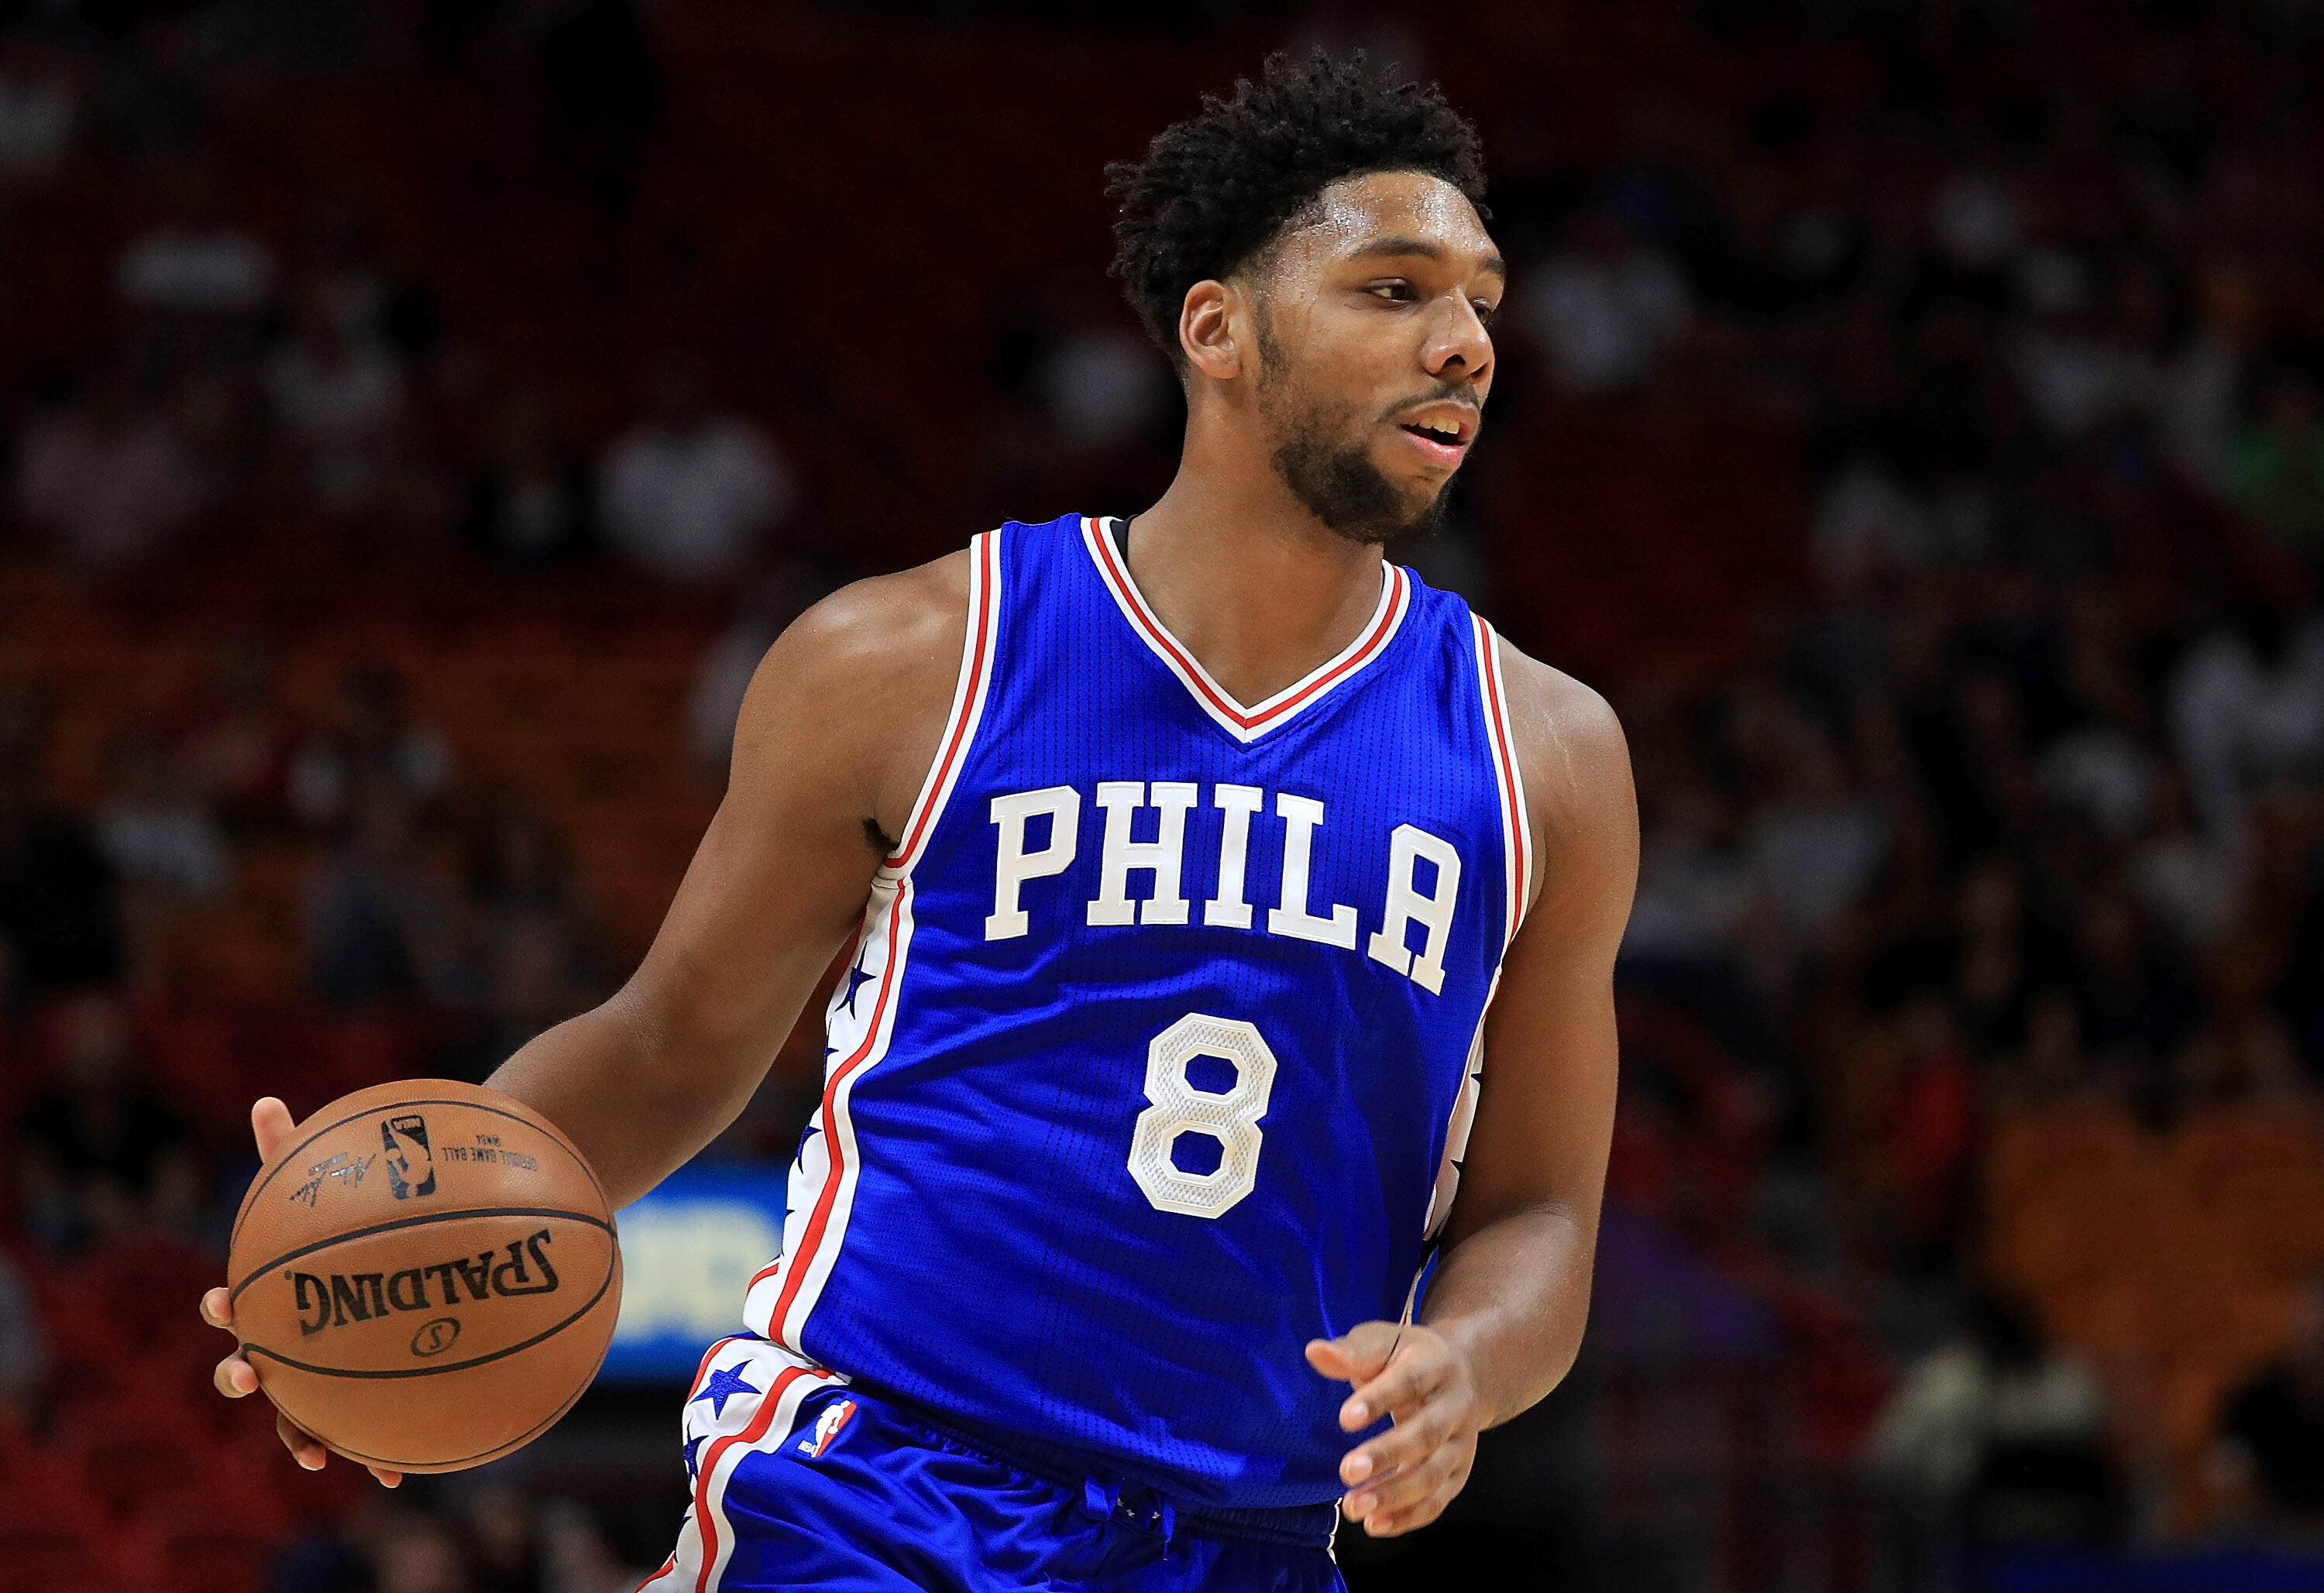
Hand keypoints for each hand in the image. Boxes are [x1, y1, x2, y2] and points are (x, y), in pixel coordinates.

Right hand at [201, 1097, 401, 1488]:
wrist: (402, 1258)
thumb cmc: (348, 1221)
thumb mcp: (326, 1183)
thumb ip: (295, 1152)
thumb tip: (267, 1099)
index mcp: (272, 1297)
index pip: (236, 1303)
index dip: (225, 1306)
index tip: (225, 1302)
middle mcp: (286, 1342)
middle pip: (249, 1367)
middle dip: (244, 1375)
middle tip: (253, 1372)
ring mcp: (318, 1376)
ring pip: (297, 1414)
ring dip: (301, 1435)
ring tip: (316, 1452)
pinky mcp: (360, 1401)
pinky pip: (363, 1432)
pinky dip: (376, 1454)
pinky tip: (400, 1472)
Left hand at [1304, 1322, 1481, 1536]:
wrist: (1464, 1374)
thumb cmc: (1408, 1357)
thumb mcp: (1384, 1342)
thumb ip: (1353, 1351)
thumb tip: (1316, 1353)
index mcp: (1437, 1365)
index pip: (1409, 1382)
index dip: (1379, 1401)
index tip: (1344, 1419)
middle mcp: (1456, 1406)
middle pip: (1427, 1434)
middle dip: (1387, 1455)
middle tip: (1347, 1471)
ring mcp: (1462, 1443)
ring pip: (1434, 1475)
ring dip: (1395, 1495)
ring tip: (1354, 1507)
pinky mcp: (1459, 1474)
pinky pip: (1438, 1501)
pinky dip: (1407, 1517)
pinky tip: (1374, 1525)